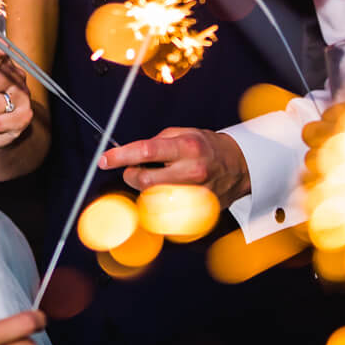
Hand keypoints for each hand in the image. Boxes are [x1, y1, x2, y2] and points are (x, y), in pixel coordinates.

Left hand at [100, 127, 247, 203]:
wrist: (240, 166)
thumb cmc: (208, 146)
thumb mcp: (185, 133)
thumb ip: (158, 141)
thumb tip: (133, 154)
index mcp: (187, 147)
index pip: (146, 151)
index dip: (121, 155)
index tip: (105, 159)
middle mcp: (191, 171)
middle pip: (145, 180)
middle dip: (131, 174)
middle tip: (134, 168)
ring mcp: (195, 194)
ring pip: (153, 198)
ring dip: (147, 188)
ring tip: (159, 177)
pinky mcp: (197, 210)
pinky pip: (166, 211)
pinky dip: (159, 201)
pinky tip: (168, 190)